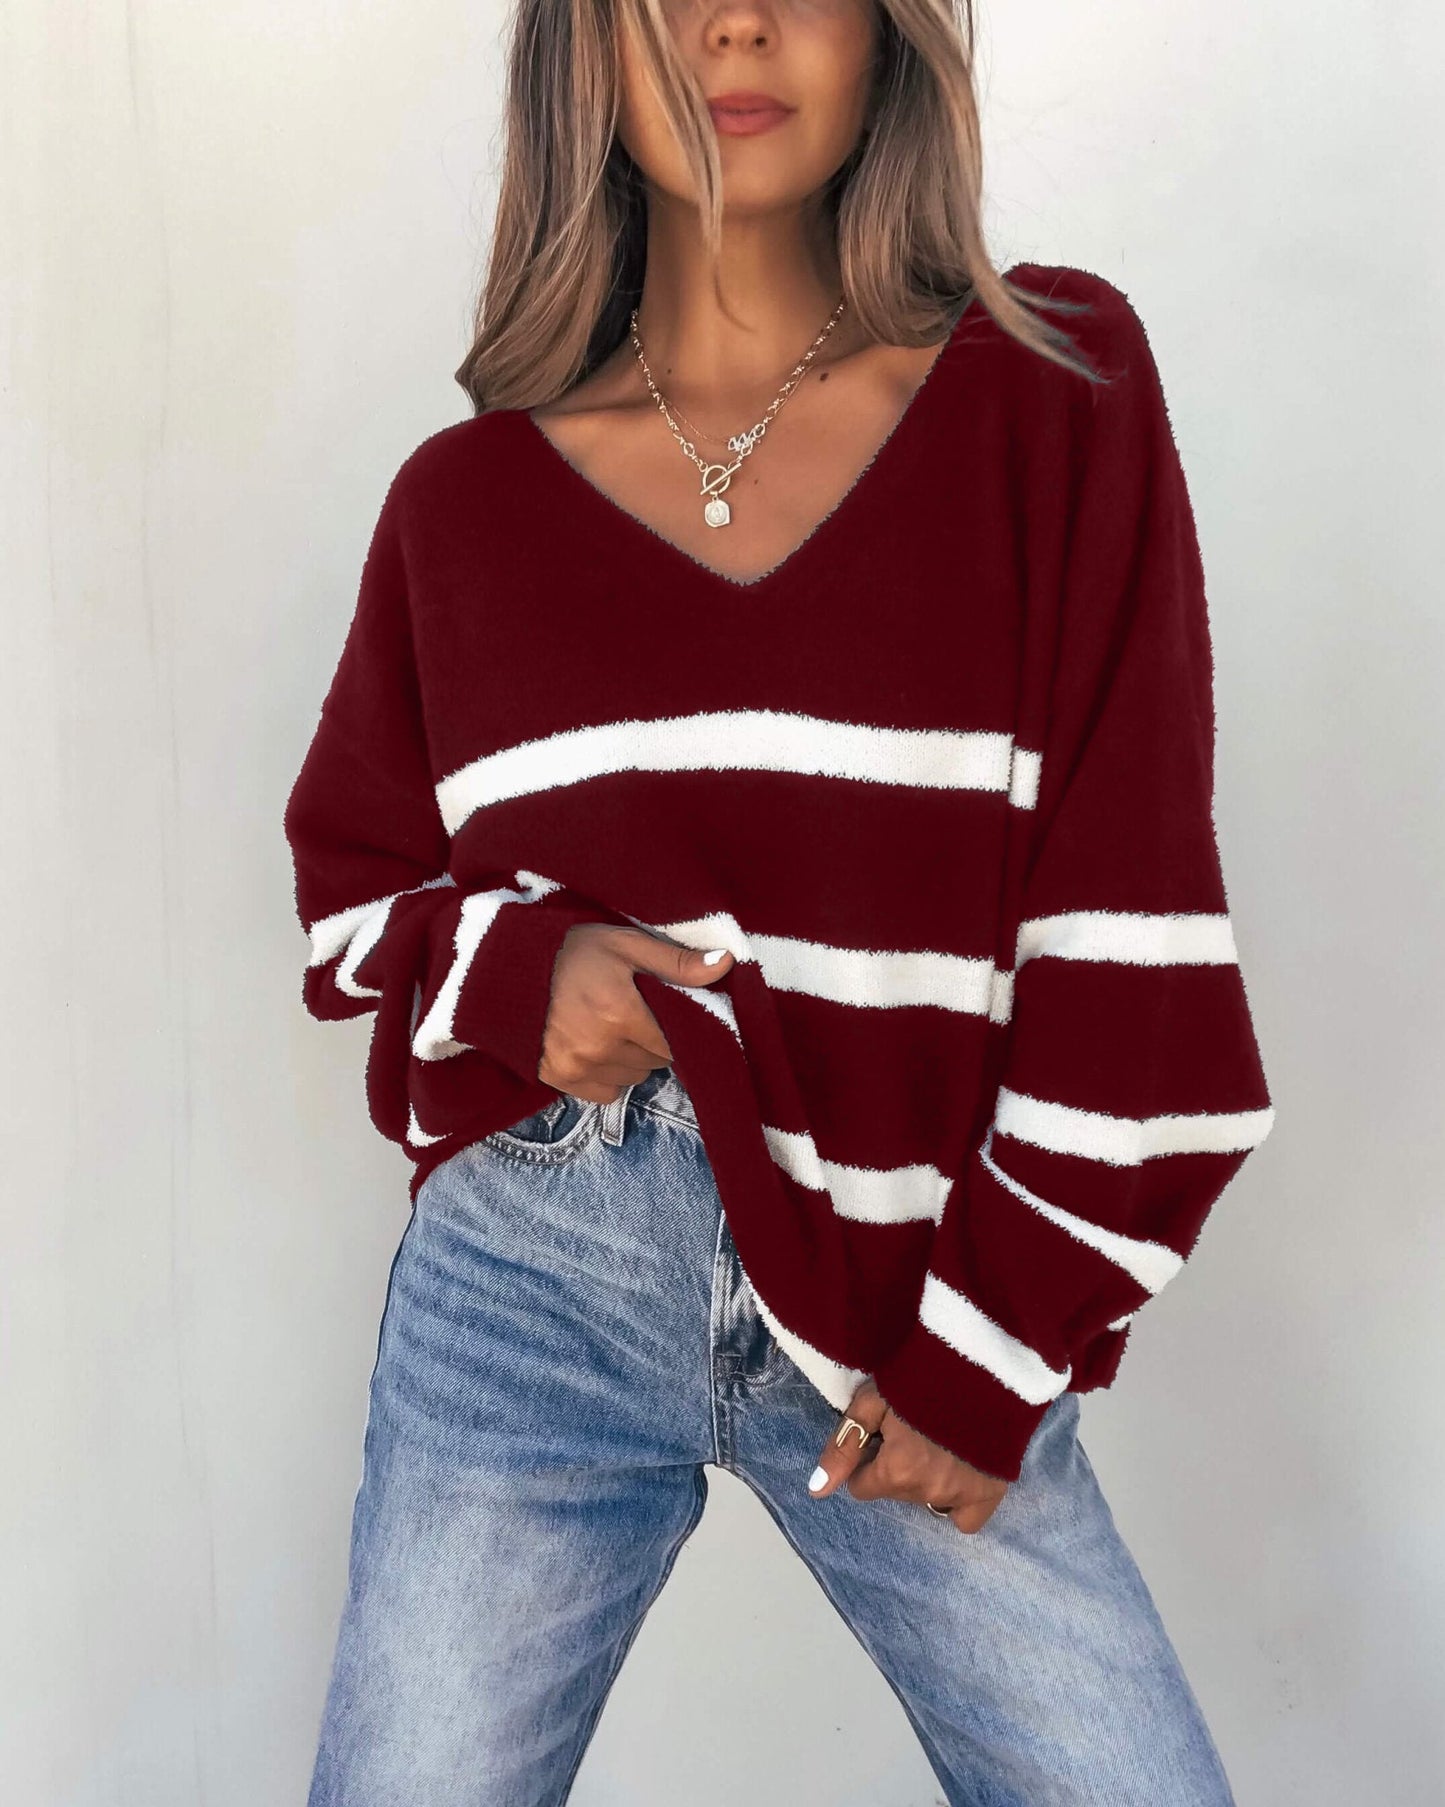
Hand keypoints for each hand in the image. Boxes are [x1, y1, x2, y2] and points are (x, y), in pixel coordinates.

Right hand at [538, 923, 734, 1103]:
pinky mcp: (558, 1079)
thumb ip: (676, 962)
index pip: (675, 1044)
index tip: (665, 1013)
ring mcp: (577, 1067)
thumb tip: (726, 964)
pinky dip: (610, 1075)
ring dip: (633, 1059)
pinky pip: (605, 1092)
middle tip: (637, 1014)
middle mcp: (601, 1048)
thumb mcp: (626, 944)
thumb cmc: (573, 950)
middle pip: (655, 1062)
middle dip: (654, 1042)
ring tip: (616, 1028)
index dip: (676, 1030)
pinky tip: (598, 1047)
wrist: (510, 965)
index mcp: (622, 1014)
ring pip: (633, 1078)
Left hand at [807, 1378, 1008, 1534]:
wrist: (979, 1361)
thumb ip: (843, 1447)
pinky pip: (965, 1520)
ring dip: (924, 1480)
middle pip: (895, 1492)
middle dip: (896, 1468)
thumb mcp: (871, 1401)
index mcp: (896, 1470)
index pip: (863, 1487)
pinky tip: (958, 1472)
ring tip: (936, 1443)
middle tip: (912, 1432)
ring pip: (926, 1501)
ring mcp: (962, 1494)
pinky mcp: (991, 1492)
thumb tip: (817, 1491)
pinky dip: (958, 1503)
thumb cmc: (917, 1375)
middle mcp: (928, 1490)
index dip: (869, 1459)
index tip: (883, 1435)